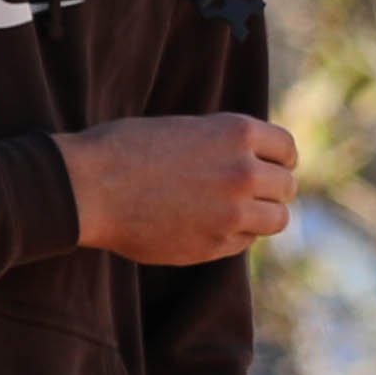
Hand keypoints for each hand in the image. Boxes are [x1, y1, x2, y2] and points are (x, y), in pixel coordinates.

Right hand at [65, 110, 298, 264]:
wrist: (88, 187)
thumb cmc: (124, 150)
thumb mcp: (184, 129)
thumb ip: (223, 145)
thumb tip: (255, 162)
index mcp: (236, 133)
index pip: (287, 149)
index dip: (278, 159)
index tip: (270, 166)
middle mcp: (243, 172)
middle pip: (286, 187)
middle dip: (271, 189)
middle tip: (248, 192)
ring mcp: (232, 212)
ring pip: (277, 219)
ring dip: (261, 216)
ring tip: (236, 212)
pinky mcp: (215, 244)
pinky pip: (245, 241)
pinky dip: (235, 235)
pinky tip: (208, 226)